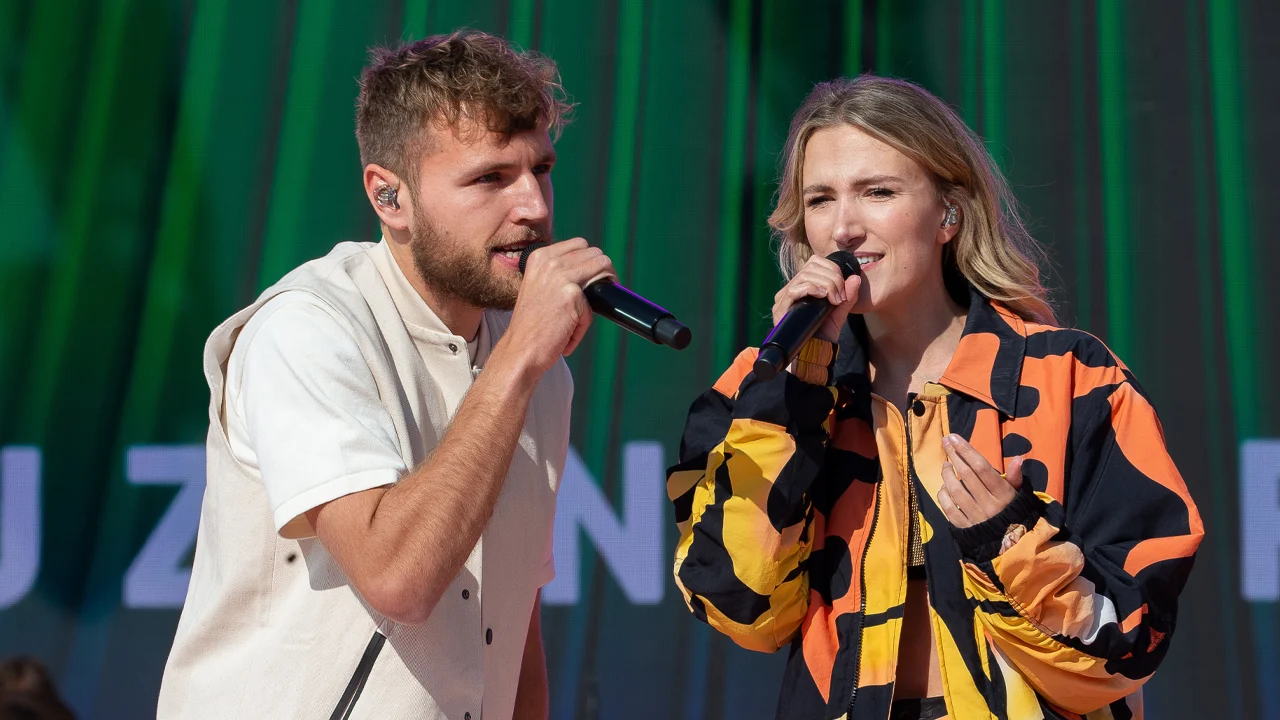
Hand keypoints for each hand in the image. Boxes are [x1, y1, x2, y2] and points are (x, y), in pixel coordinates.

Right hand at [500, 238, 614, 375]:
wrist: (520, 349)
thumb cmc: (531, 324)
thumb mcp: (538, 287)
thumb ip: (558, 273)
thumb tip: (590, 267)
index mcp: (540, 256)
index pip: (579, 244)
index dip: (591, 261)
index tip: (593, 278)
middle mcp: (550, 261)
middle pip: (596, 254)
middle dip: (603, 274)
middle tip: (599, 296)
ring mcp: (561, 276)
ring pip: (604, 268)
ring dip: (602, 291)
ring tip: (584, 314)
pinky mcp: (573, 294)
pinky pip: (596, 305)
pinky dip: (585, 323)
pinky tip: (568, 333)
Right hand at [771, 254, 861, 342]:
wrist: (814, 354)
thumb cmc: (824, 333)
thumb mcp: (840, 312)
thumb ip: (848, 296)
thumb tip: (856, 278)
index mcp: (803, 286)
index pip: (814, 262)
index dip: (831, 269)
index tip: (843, 287)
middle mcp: (791, 289)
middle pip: (810, 267)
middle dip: (832, 278)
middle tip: (841, 296)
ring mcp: (783, 298)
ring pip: (804, 276)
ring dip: (825, 284)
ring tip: (835, 299)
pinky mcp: (780, 309)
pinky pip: (794, 290)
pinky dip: (812, 289)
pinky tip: (824, 297)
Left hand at [937, 434, 1023, 527]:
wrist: (1010, 546)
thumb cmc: (1012, 512)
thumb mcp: (1018, 495)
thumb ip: (1016, 477)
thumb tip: (1018, 458)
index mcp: (1003, 494)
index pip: (982, 467)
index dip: (966, 451)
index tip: (954, 438)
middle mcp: (989, 504)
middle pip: (967, 476)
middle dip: (954, 456)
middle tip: (946, 442)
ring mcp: (976, 517)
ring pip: (956, 491)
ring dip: (947, 475)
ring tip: (945, 465)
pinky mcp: (965, 529)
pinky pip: (949, 509)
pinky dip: (943, 496)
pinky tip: (943, 488)